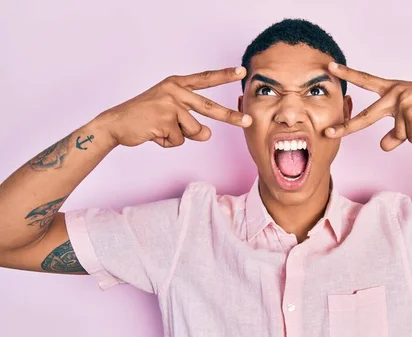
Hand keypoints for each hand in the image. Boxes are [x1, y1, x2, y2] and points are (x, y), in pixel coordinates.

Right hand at [94, 67, 251, 147]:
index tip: (241, 71)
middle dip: (230, 117)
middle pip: (209, 106)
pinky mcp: (164, 118)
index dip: (223, 75)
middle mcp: (175, 90)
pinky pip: (179, 140)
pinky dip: (168, 142)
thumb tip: (209, 134)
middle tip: (248, 122)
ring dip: (180, 136)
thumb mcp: (172, 118)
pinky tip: (154, 134)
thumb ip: (193, 124)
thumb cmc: (146, 119)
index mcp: (177, 84)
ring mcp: (170, 103)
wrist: (116, 124)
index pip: (205, 79)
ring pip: (194, 130)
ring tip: (160, 129)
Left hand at [325, 62, 411, 150]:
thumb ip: (395, 133)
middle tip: (328, 133)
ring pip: (400, 134)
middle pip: (367, 117)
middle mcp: (396, 93)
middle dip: (347, 127)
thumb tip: (382, 146)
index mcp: (394, 89)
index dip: (348, 74)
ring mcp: (404, 103)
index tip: (330, 67)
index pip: (367, 81)